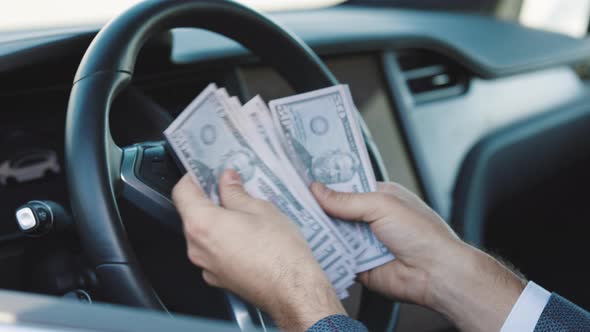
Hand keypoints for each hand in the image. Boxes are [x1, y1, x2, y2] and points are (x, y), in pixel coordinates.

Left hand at [172, 170, 344, 330]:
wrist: (293, 290)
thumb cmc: (279, 250)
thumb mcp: (259, 208)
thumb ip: (235, 192)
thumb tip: (226, 180)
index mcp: (202, 224)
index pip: (181, 192)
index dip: (193, 177)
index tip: (206, 171)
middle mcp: (197, 247)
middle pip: (192, 214)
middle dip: (209, 199)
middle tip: (231, 189)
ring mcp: (206, 267)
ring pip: (204, 235)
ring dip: (218, 221)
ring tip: (245, 214)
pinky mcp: (218, 279)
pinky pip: (214, 253)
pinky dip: (224, 241)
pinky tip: (247, 237)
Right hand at [311, 181, 525, 331]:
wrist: (436, 274)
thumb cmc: (422, 234)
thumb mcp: (382, 205)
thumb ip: (347, 200)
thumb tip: (318, 190)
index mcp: (379, 196)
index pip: (346, 186)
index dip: (326, 185)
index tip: (302, 182)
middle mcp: (370, 218)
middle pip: (335, 211)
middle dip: (317, 209)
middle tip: (291, 204)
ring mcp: (364, 242)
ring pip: (333, 234)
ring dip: (319, 232)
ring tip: (294, 223)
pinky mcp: (359, 265)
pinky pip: (336, 257)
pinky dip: (325, 254)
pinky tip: (308, 247)